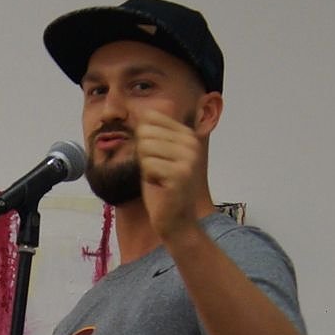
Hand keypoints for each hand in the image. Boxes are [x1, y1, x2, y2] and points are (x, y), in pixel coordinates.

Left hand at [135, 108, 205, 242]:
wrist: (176, 221)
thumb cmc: (162, 189)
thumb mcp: (157, 156)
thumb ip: (152, 135)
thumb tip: (144, 113)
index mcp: (187, 135)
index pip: (150, 119)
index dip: (143, 141)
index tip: (156, 159)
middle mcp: (191, 143)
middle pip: (145, 133)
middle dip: (144, 156)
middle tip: (157, 172)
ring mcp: (188, 158)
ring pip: (145, 148)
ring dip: (146, 168)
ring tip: (160, 179)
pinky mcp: (180, 174)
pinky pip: (148, 165)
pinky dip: (149, 179)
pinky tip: (162, 187)